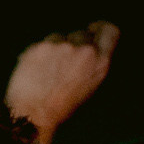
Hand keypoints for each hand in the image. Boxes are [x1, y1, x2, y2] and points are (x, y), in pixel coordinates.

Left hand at [3, 21, 117, 143]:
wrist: (33, 114)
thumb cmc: (60, 108)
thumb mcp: (89, 87)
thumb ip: (93, 64)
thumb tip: (90, 50)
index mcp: (101, 63)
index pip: (110, 31)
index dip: (100, 28)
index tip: (93, 29)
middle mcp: (85, 51)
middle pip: (81, 34)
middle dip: (72, 44)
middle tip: (60, 61)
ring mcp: (63, 47)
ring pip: (59, 37)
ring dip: (53, 49)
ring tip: (45, 71)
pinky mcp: (42, 46)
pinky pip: (41, 44)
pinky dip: (37, 54)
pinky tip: (34, 71)